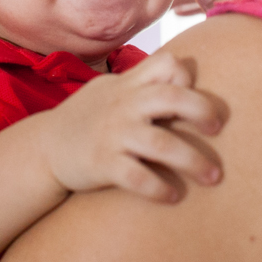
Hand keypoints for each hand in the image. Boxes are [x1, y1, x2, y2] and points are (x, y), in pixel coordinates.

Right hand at [35, 52, 224, 202]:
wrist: (44, 149)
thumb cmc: (88, 118)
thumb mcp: (111, 91)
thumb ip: (143, 82)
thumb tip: (184, 71)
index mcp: (129, 86)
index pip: (167, 64)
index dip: (186, 77)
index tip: (194, 97)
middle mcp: (123, 106)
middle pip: (172, 97)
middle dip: (202, 111)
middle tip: (218, 129)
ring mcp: (113, 135)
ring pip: (161, 143)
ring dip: (193, 161)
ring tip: (213, 177)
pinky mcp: (102, 164)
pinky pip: (137, 177)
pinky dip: (159, 188)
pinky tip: (173, 196)